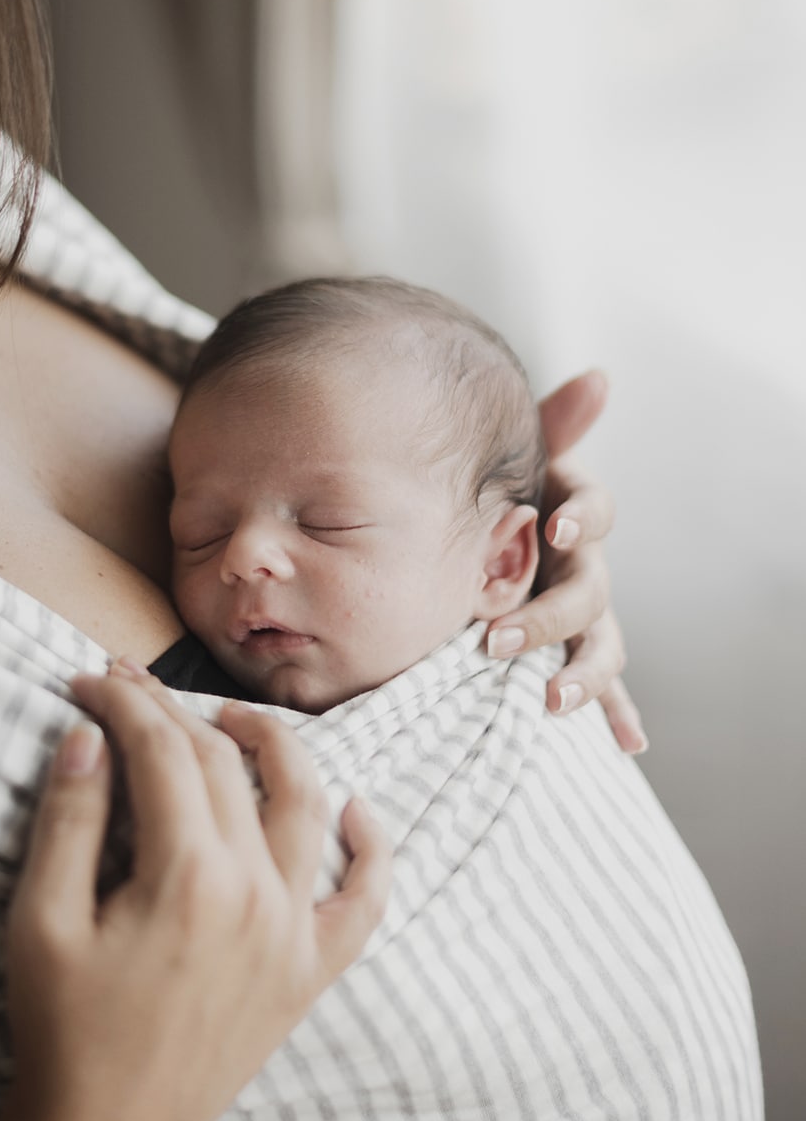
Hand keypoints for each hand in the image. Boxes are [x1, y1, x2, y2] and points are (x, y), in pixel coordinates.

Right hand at [0, 663, 390, 1120]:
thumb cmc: (65, 1032)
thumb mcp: (42, 922)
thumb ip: (70, 818)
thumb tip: (88, 733)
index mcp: (186, 876)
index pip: (161, 750)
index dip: (123, 703)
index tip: (90, 682)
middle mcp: (254, 892)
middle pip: (223, 764)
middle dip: (172, 710)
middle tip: (130, 685)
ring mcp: (291, 932)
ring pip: (303, 804)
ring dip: (274, 745)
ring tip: (233, 717)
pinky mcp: (309, 972)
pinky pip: (364, 903)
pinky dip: (372, 850)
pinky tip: (359, 809)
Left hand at [486, 371, 648, 753]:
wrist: (495, 536)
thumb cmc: (506, 497)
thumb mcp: (522, 462)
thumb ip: (554, 426)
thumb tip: (600, 376)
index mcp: (573, 516)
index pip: (596, 511)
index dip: (582, 518)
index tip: (556, 528)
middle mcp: (587, 565)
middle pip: (590, 591)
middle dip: (549, 617)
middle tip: (498, 640)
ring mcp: (587, 614)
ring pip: (601, 644)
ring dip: (582, 673)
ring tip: (551, 699)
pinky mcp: (580, 650)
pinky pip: (608, 685)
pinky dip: (616, 712)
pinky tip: (627, 744)